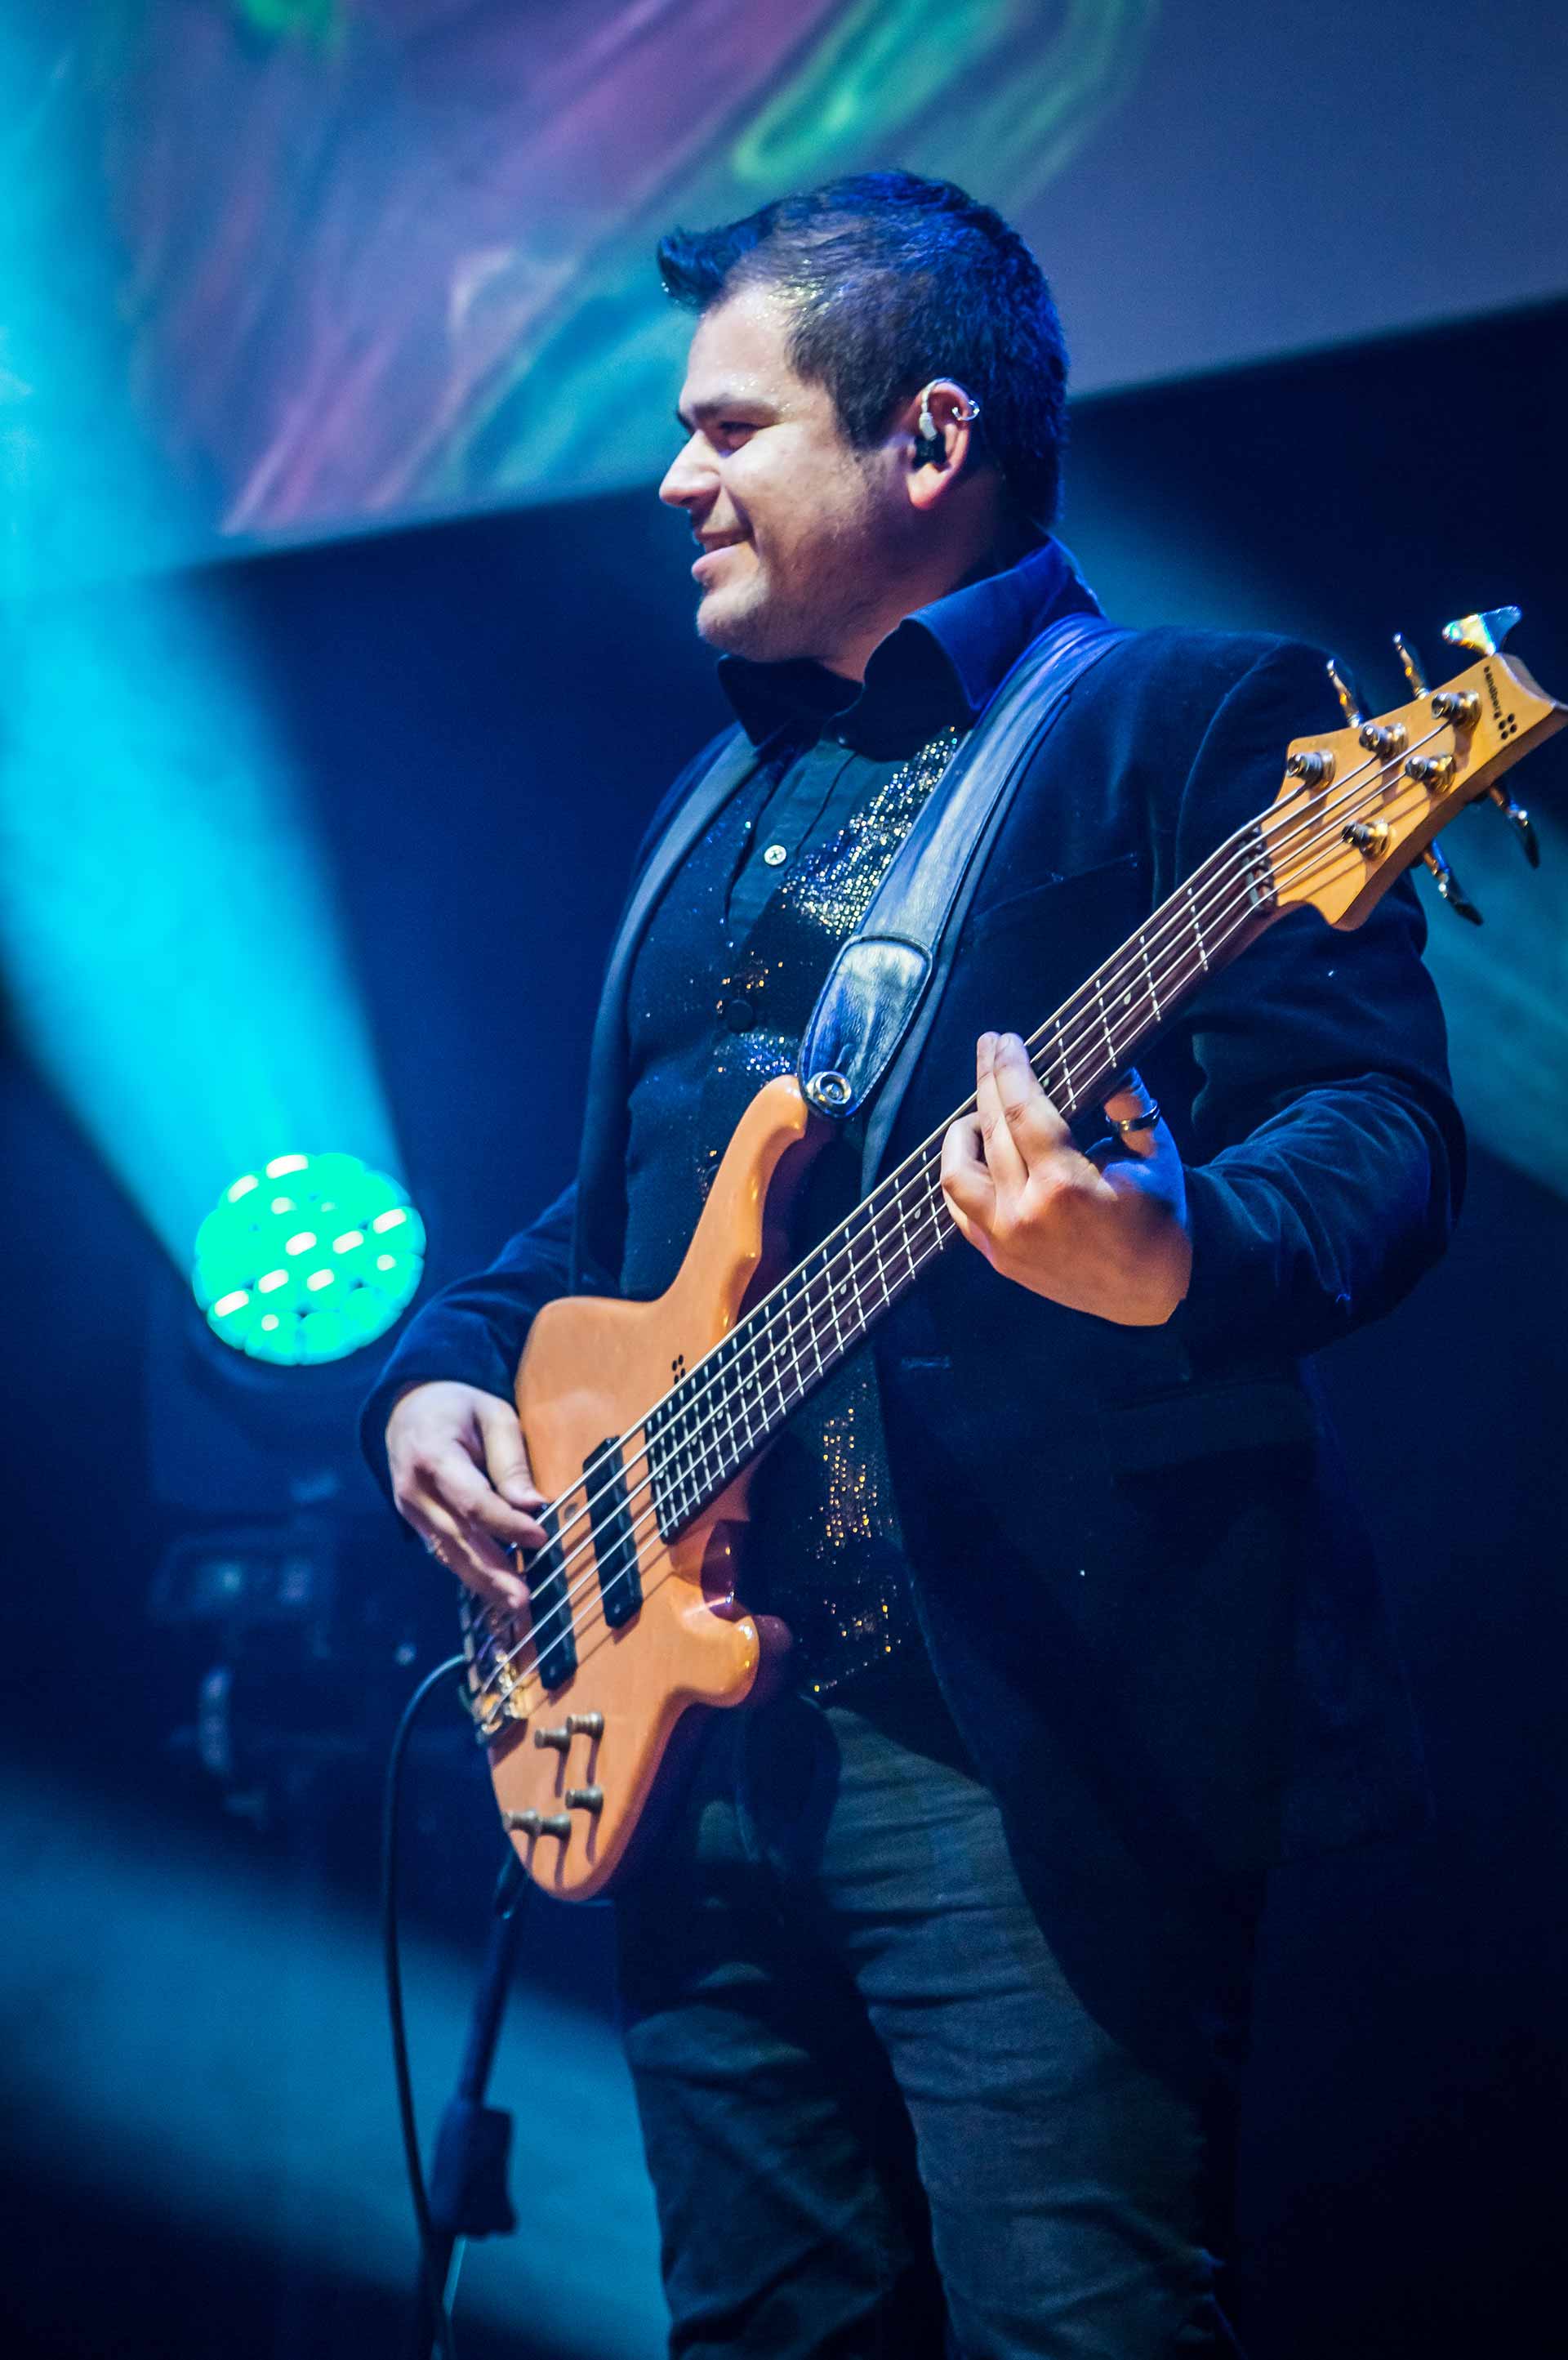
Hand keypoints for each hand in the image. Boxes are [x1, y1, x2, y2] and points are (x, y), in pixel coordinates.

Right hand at [386, 1380, 546, 1611]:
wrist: (408, 1410)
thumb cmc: (459, 1408)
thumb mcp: (493, 1415)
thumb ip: (511, 1460)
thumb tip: (534, 1505)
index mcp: (432, 1455)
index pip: (471, 1500)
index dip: (506, 1523)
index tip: (540, 1537)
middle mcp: (415, 1490)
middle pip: (458, 1537)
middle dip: (493, 1571)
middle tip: (524, 1599)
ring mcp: (411, 1511)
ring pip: (449, 1553)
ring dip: (483, 1583)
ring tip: (516, 1607)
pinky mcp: (417, 1524)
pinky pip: (445, 1552)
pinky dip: (471, 1574)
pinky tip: (496, 1592)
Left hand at [940, 1031, 1191, 1324]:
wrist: (1155, 1293)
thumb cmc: (1162, 1217)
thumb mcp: (1156, 1154)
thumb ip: (1129, 1103)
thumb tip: (1108, 1057)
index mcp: (1067, 1186)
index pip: (1023, 1110)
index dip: (1010, 1068)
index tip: (1005, 1040)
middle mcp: (1026, 1214)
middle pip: (990, 1130)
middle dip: (988, 1080)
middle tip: (989, 1047)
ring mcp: (1006, 1241)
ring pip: (958, 1172)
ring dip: (963, 1131)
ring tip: (982, 1108)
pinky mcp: (998, 1258)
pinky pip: (959, 1209)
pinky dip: (962, 1174)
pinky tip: (978, 1152)